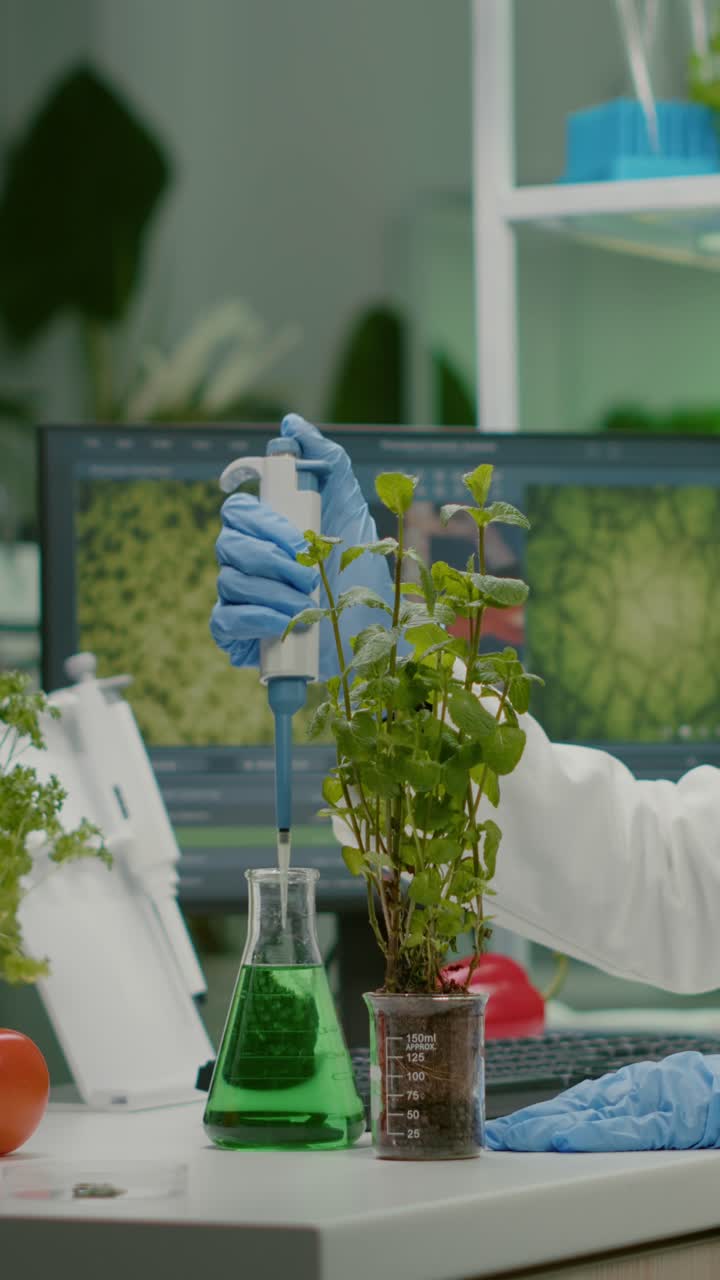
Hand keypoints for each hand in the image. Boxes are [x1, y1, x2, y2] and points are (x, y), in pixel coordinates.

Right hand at [211, 414, 392, 676]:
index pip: (239, 509)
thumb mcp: (354, 512)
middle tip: (309, 572)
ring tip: (308, 603)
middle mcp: (247, 560)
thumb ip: (328, 461)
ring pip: (229, 580)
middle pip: (228, 543)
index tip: (286, 525)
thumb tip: (292, 424)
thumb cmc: (362, 573)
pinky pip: (225, 620)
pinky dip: (255, 619)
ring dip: (271, 590)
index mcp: (267, 529)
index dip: (256, 514)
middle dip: (270, 556)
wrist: (374, 634)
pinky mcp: (237, 634)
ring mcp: (239, 596)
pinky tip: (285, 622)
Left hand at [485, 1052, 719, 1150]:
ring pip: (587, 1117)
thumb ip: (613, 1109)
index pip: (566, 1106)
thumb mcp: (648, 1096)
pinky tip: (567, 1139)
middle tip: (492, 1138)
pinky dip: (595, 1134)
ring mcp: (644, 1105)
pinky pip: (627, 1130)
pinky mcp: (667, 1119)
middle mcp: (625, 1094)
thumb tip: (570, 1124)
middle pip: (568, 1111)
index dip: (531, 1118)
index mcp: (620, 1090)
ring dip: (546, 1129)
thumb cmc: (695, 1094)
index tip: (500, 1131)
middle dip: (527, 1126)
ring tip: (512, 1138)